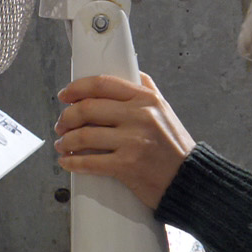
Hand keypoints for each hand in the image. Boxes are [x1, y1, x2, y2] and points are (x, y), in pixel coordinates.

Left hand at [53, 73, 195, 209]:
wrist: (190, 180)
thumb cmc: (175, 148)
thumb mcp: (165, 110)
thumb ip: (147, 89)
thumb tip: (130, 71)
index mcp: (146, 99)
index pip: (102, 84)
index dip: (77, 88)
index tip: (65, 95)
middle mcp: (139, 116)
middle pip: (87, 109)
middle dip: (66, 118)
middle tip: (61, 125)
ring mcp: (133, 141)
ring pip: (84, 135)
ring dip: (66, 141)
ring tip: (62, 145)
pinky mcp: (127, 166)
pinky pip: (90, 162)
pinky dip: (73, 163)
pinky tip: (67, 162)